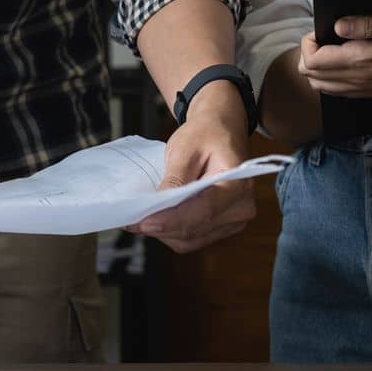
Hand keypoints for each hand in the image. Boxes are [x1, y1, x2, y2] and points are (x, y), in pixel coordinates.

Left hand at [125, 84, 255, 252]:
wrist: (220, 130)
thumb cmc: (205, 135)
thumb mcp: (185, 149)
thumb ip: (174, 179)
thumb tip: (157, 206)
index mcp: (237, 185)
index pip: (202, 211)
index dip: (170, 220)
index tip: (143, 222)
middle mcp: (241, 207)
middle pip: (194, 229)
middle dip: (161, 227)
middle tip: (130, 220)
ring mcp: (233, 220)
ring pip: (190, 239)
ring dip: (163, 232)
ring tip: (139, 218)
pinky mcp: (221, 226)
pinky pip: (192, 238)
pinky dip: (171, 232)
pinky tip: (156, 219)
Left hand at [298, 9, 371, 98]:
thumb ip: (370, 24)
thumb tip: (338, 26)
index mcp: (364, 60)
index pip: (314, 61)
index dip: (308, 43)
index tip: (320, 28)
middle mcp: (362, 79)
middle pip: (314, 77)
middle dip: (308, 56)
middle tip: (323, 37)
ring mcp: (370, 89)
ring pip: (325, 88)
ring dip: (319, 70)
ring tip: (330, 48)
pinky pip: (343, 93)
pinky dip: (332, 80)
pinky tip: (343, 65)